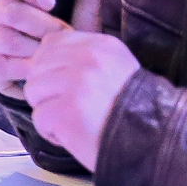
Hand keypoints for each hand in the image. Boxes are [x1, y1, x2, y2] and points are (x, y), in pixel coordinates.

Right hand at [0, 0, 68, 97]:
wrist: (67, 69)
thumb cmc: (72, 30)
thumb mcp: (84, 3)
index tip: (51, 2)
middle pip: (8, 11)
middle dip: (42, 26)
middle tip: (64, 35)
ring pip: (4, 39)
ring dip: (36, 50)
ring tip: (55, 55)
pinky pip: (0, 64)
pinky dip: (24, 70)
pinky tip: (39, 71)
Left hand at [24, 29, 139, 171]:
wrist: (153, 143)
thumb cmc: (133, 113)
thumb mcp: (117, 69)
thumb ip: (85, 58)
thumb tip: (44, 59)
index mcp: (101, 46)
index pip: (52, 42)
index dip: (49, 66)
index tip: (64, 86)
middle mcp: (88, 59)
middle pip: (37, 66)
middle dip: (46, 91)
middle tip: (69, 109)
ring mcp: (76, 83)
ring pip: (33, 90)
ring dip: (47, 111)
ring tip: (71, 122)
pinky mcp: (66, 111)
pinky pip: (39, 117)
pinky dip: (50, 132)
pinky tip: (71, 137)